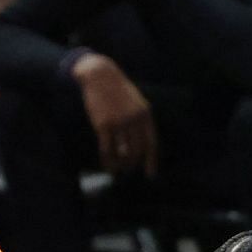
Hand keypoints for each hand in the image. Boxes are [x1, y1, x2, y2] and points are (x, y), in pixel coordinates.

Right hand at [74, 53, 158, 176]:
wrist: (99, 75)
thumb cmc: (116, 90)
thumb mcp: (134, 102)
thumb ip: (139, 121)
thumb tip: (137, 147)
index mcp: (145, 113)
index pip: (151, 143)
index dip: (151, 161)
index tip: (150, 175)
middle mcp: (134, 118)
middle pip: (136, 150)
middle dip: (132, 163)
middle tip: (126, 169)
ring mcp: (119, 122)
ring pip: (122, 153)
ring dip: (120, 164)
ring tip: (116, 169)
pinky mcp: (104, 124)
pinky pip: (107, 149)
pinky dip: (107, 161)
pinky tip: (106, 166)